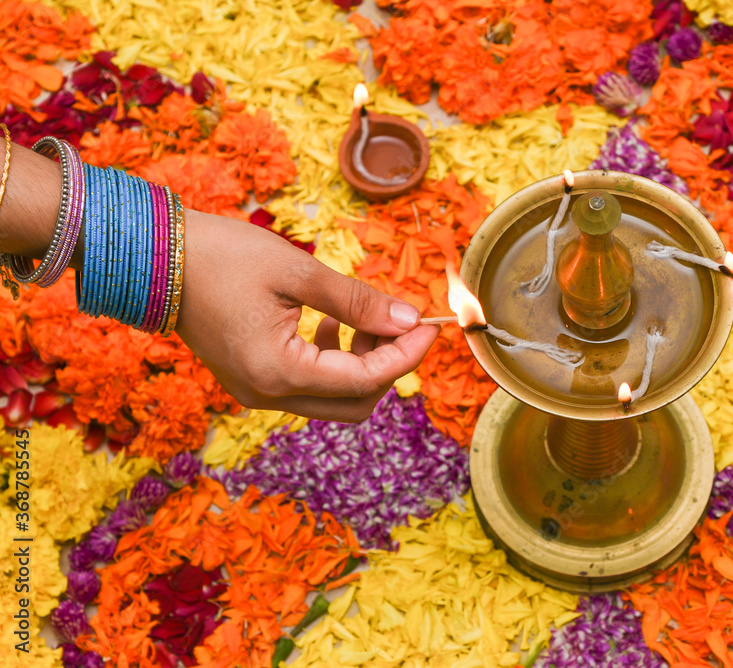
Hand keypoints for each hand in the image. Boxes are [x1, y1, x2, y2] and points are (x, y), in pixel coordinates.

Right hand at [175, 210, 438, 421]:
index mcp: (279, 371)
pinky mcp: (251, 382)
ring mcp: (256, 394)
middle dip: (388, 367)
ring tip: (361, 319)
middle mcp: (267, 395)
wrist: (153, 257)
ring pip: (333, 400)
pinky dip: (332, 364)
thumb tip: (408, 320)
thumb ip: (358, 302)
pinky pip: (308, 389)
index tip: (431, 325)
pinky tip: (330, 324)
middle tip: (401, 323)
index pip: (367, 380)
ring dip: (361, 366)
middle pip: (356, 404)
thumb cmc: (222, 255)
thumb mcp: (299, 272)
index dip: (406, 354)